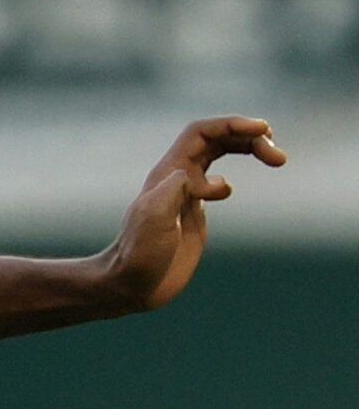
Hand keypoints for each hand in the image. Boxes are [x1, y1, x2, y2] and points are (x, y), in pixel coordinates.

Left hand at [99, 116, 286, 311]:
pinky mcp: (192, 212)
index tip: (263, 130)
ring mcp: (185, 194)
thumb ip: (172, 192)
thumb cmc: (139, 255)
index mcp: (169, 173)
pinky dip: (232, 175)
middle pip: (215, 139)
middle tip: (278, 157)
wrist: (130, 284)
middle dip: (248, 138)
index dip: (231, 124)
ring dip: (247, 150)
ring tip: (277, 160)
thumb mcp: (154, 220)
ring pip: (218, 156)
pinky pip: (215, 181)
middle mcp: (177, 178)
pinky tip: (232, 190)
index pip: (201, 133)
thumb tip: (200, 176)